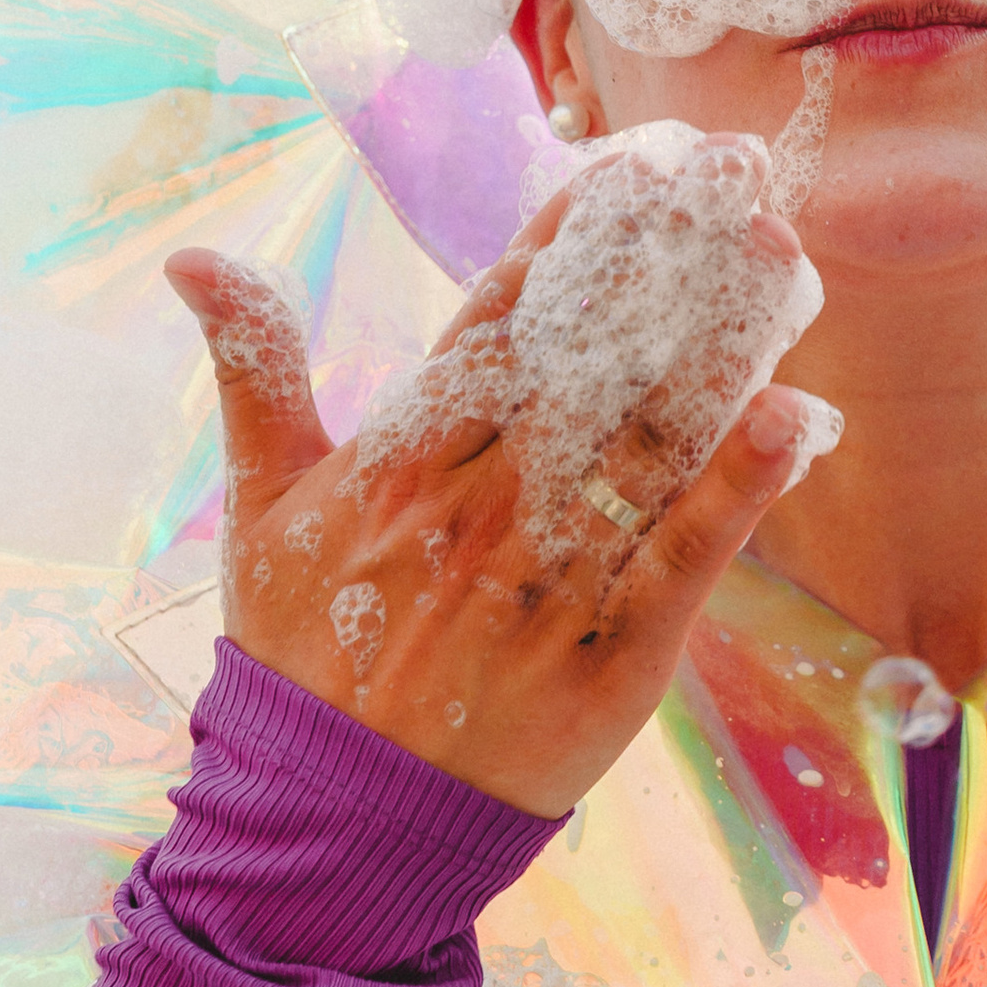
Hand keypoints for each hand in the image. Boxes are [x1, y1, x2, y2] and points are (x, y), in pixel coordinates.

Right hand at [168, 131, 832, 817]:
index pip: (494, 322)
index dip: (565, 240)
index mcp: (400, 460)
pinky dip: (738, 488)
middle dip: (664, 266)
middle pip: (586, 362)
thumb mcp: (259, 505)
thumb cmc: (301, 652)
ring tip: (777, 257)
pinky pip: (683, 558)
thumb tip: (194, 258)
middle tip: (733, 177)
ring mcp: (549, 579)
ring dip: (719, 346)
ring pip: (646, 441)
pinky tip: (792, 416)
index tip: (630, 168)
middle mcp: (480, 507)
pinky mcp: (611, 656)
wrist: (336, 817)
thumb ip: (253, 371)